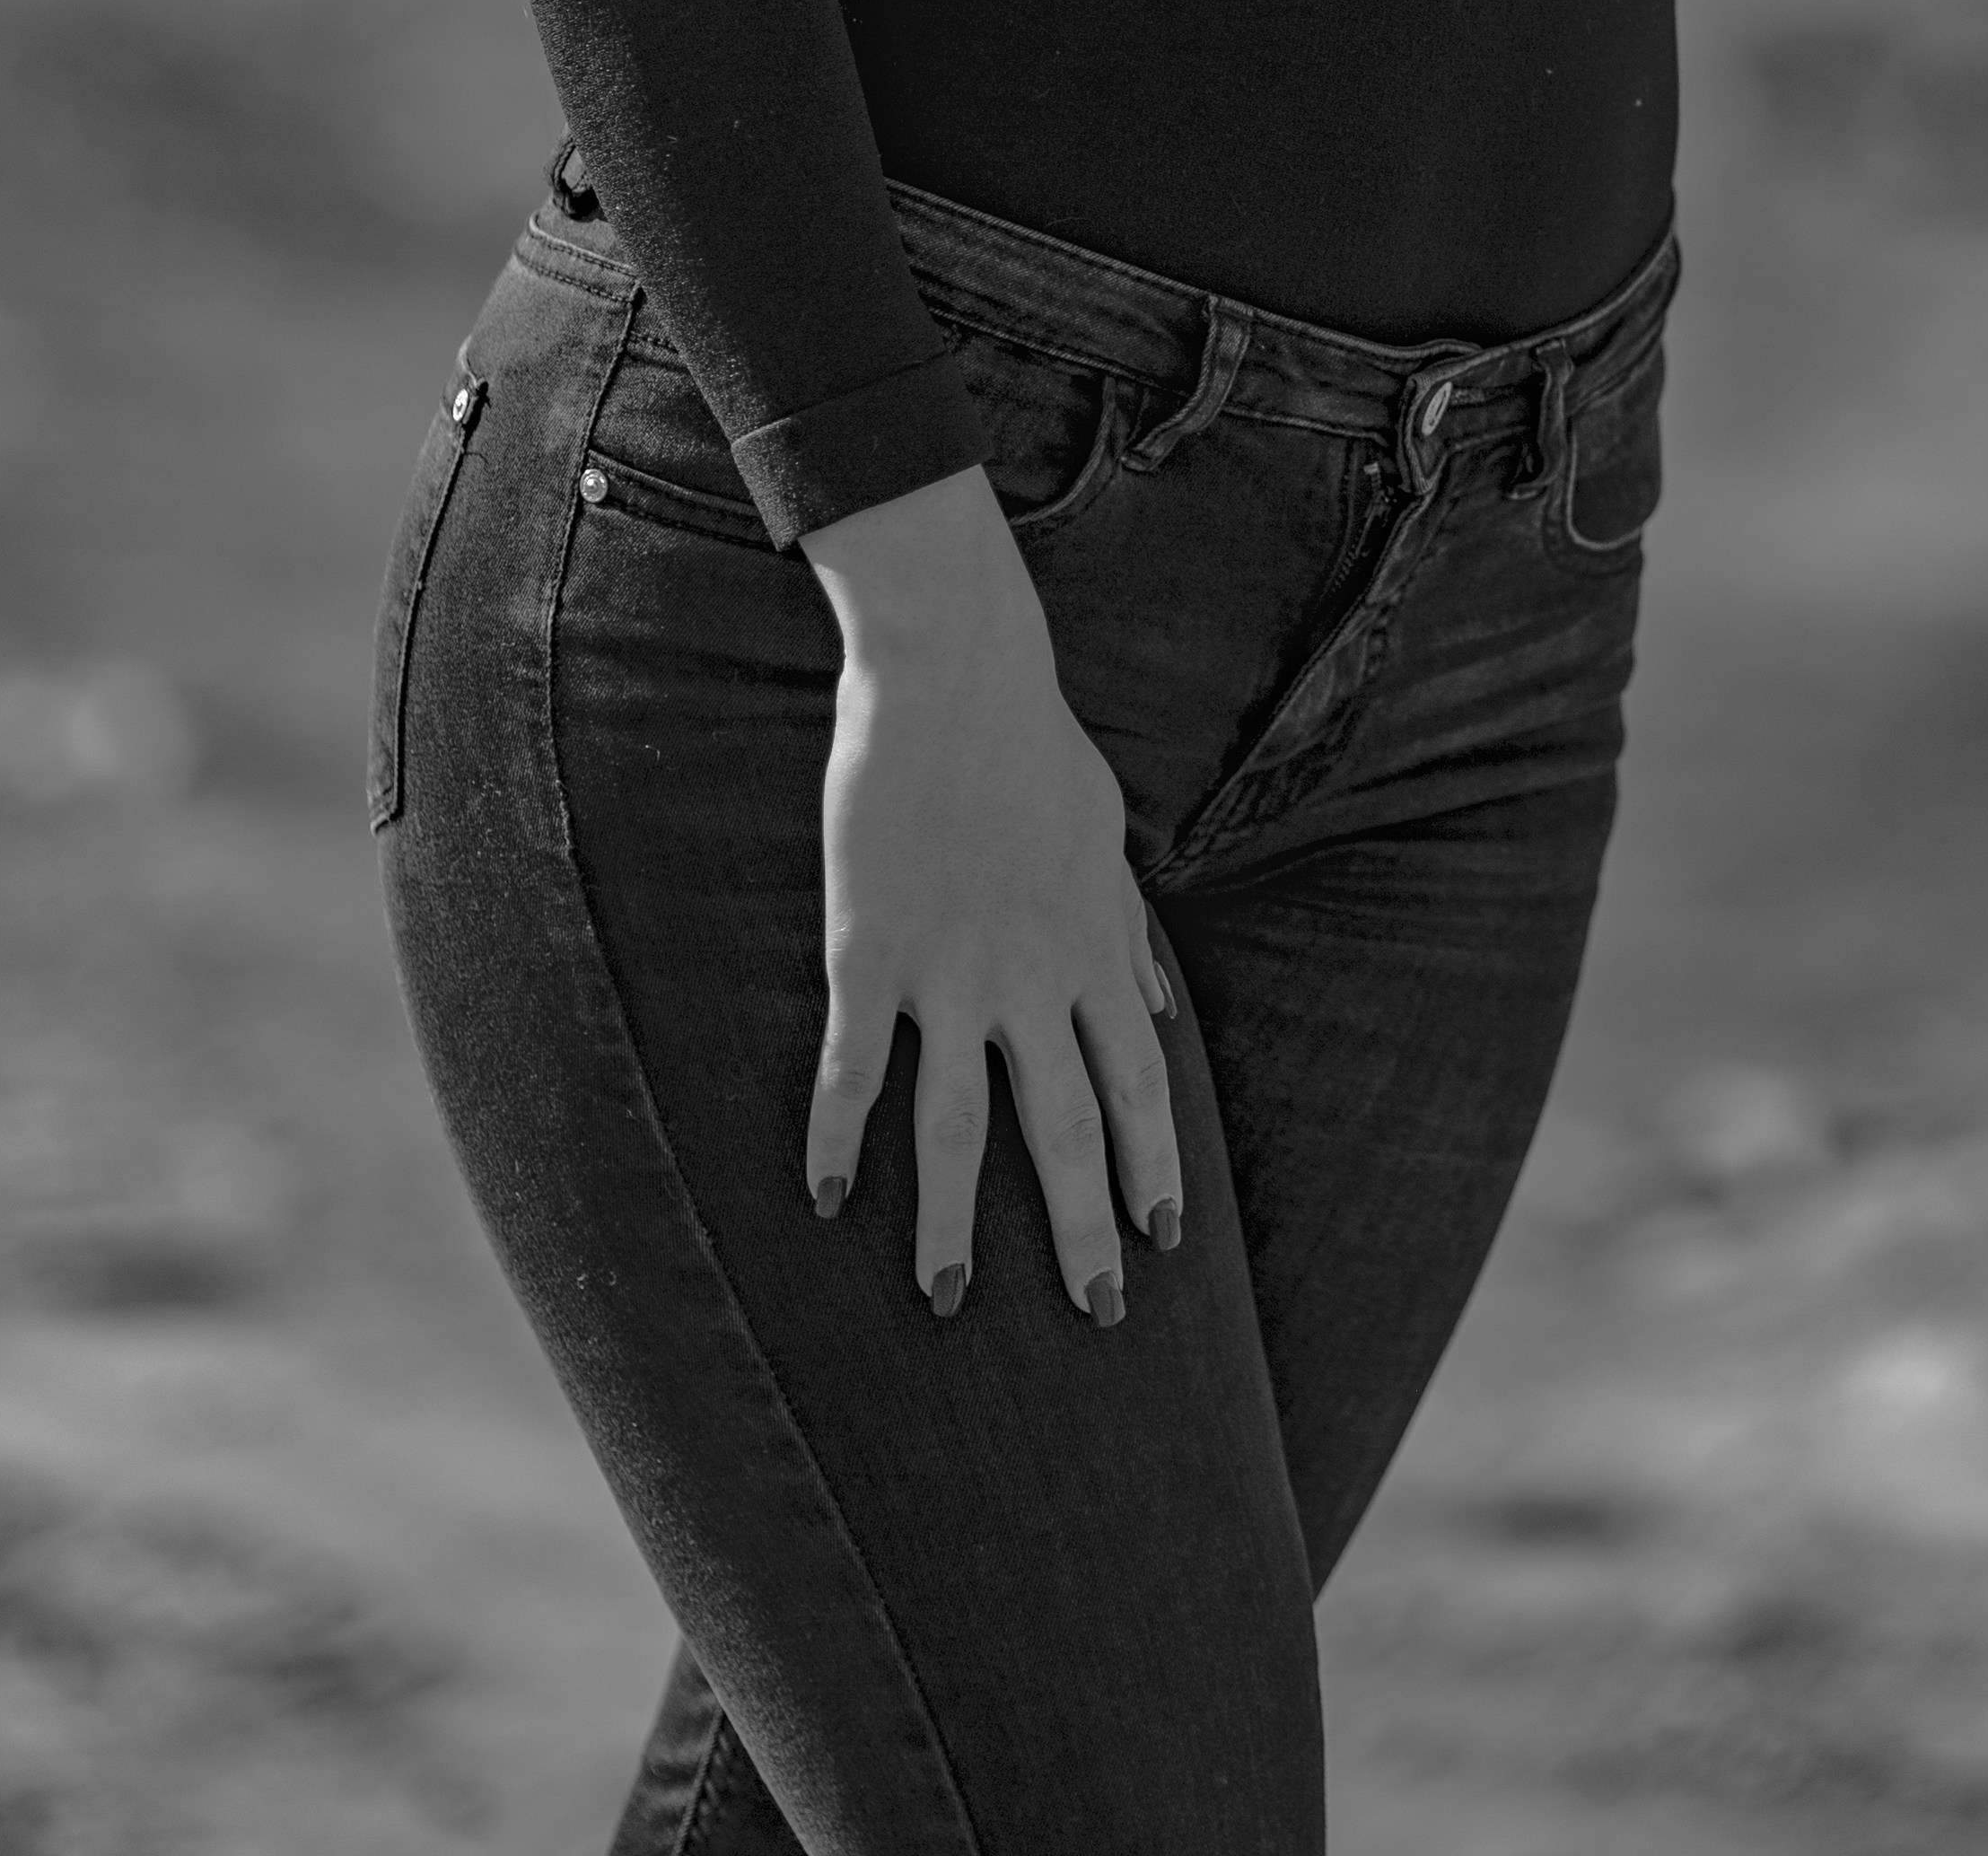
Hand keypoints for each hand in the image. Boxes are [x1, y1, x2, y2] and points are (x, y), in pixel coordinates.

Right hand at [800, 462, 1181, 1321]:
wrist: (953, 670)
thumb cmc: (1031, 743)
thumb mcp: (1105, 835)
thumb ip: (1127, 927)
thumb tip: (1155, 998)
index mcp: (1093, 947)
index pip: (1139, 1083)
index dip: (1152, 1164)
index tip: (1161, 1238)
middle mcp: (1032, 977)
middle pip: (1067, 1128)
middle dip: (1084, 1228)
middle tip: (1097, 1315)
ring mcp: (949, 971)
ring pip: (960, 1126)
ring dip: (957, 1222)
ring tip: (949, 1302)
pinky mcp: (870, 952)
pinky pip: (855, 1067)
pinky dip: (837, 1139)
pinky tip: (826, 1202)